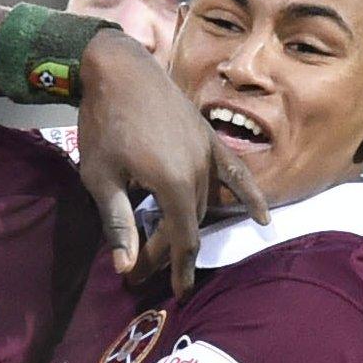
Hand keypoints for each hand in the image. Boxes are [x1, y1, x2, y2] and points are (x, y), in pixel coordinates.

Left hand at [75, 31, 267, 294]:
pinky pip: (236, 172)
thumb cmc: (103, 122)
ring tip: (173, 253)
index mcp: (173, 182)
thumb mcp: (101, 178)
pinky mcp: (209, 137)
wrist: (119, 69)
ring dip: (191, 228)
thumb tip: (125, 268)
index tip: (172, 294)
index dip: (174, 269)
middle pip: (191, 223)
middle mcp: (200, 169)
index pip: (181, 239)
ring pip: (208, 203)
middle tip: (144, 270)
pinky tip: (262, 218)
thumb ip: (118, 223)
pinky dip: (249, 195)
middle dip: (169, 252)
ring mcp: (209, 151)